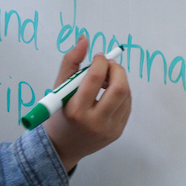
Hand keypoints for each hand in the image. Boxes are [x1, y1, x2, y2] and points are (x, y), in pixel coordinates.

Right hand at [42, 36, 131, 172]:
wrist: (63, 147)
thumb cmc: (59, 114)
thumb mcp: (58, 89)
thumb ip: (70, 62)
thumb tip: (84, 38)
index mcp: (76, 110)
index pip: (96, 79)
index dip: (100, 62)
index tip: (98, 57)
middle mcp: (95, 122)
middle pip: (119, 88)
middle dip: (117, 70)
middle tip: (109, 65)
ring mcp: (109, 129)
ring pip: (126, 95)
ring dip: (120, 80)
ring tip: (107, 79)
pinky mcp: (118, 132)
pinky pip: (127, 106)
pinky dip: (122, 93)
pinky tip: (110, 92)